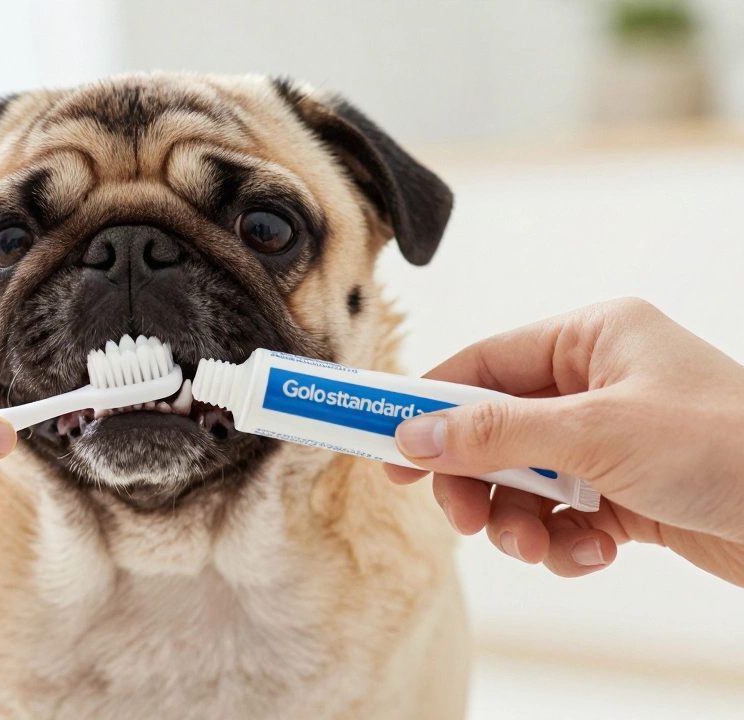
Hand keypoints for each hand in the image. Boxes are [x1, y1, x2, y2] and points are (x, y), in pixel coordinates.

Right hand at [383, 298, 743, 584]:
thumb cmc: (724, 447)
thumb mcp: (594, 432)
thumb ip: (495, 432)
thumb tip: (412, 435)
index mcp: (592, 338)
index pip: (483, 364)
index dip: (429, 406)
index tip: (386, 446)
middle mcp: (598, 383)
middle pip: (494, 429)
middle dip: (478, 479)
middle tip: (462, 518)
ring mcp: (612, 440)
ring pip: (524, 481)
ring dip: (521, 521)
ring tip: (540, 546)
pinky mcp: (628, 493)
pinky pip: (563, 516)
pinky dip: (565, 541)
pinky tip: (593, 554)